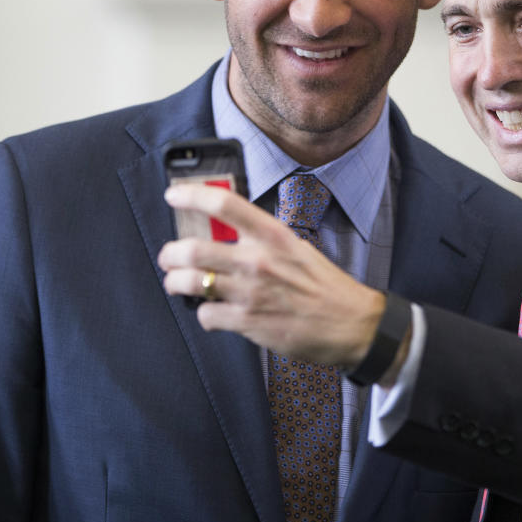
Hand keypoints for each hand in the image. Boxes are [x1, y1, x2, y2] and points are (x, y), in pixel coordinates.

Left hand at [157, 183, 385, 368]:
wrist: (351, 325)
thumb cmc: (324, 286)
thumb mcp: (296, 249)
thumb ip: (262, 239)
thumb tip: (225, 232)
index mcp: (273, 235)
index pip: (224, 205)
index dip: (192, 196)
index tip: (174, 196)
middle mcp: (259, 260)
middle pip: (194, 249)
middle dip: (170, 254)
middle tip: (169, 257)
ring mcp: (252, 292)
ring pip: (191, 283)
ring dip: (176, 283)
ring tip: (177, 284)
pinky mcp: (248, 323)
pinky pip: (206, 315)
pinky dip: (204, 314)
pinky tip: (213, 313)